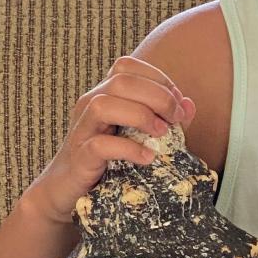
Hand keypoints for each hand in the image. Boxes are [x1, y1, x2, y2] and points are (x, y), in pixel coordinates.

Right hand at [28, 56, 195, 224]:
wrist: (69, 190)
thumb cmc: (108, 160)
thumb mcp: (138, 135)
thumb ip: (164, 119)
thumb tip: (188, 105)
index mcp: (104, 94)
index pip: (127, 66)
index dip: (158, 79)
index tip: (178, 103)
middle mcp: (89, 105)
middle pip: (121, 81)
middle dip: (157, 96)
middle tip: (175, 119)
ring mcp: (83, 129)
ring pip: (104, 104)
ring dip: (140, 116)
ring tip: (161, 134)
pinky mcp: (80, 156)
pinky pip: (101, 145)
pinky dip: (129, 149)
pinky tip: (147, 158)